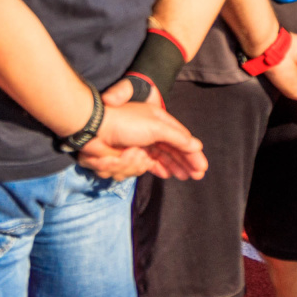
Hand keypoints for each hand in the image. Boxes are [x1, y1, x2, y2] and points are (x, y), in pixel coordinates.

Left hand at [77, 98, 205, 181]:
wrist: (95, 128)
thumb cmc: (125, 123)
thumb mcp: (156, 127)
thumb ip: (177, 138)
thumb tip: (196, 146)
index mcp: (159, 121)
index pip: (181, 139)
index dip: (192, 154)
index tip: (202, 167)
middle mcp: (151, 132)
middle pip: (173, 150)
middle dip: (185, 162)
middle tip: (197, 175)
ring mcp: (140, 143)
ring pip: (160, 158)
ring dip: (172, 166)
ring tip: (184, 176)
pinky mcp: (128, 154)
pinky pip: (145, 164)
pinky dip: (156, 168)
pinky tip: (166, 173)